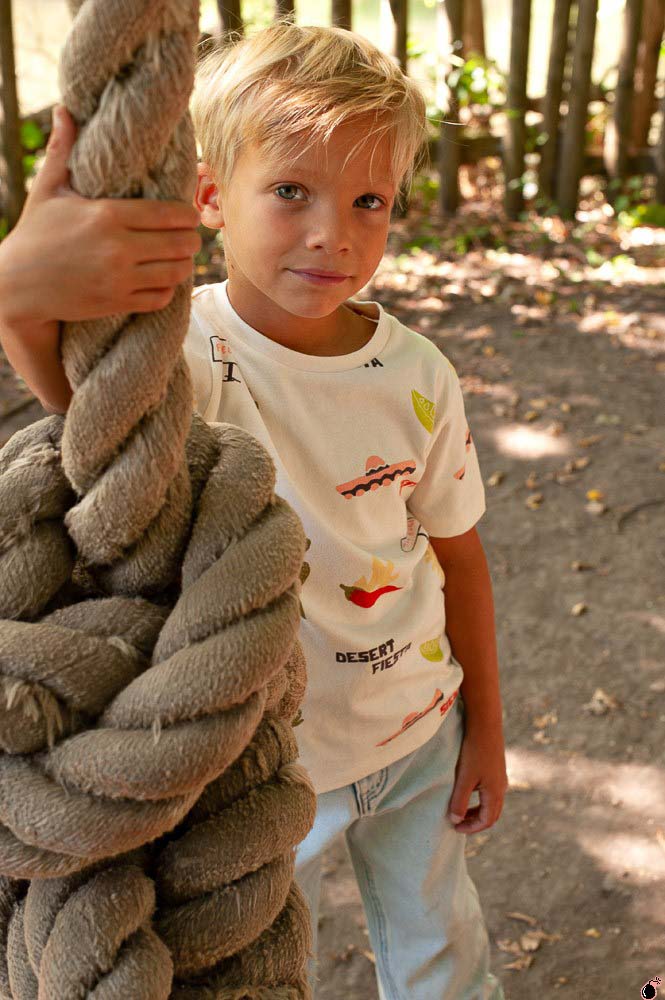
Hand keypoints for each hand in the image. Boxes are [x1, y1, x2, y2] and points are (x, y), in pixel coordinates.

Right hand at [0, 104, 201, 326]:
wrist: (16, 285)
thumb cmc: (35, 233)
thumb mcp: (48, 190)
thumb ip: (63, 150)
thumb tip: (65, 109)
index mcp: (108, 214)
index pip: (171, 213)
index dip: (188, 214)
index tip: (188, 215)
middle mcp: (118, 247)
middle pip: (182, 244)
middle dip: (191, 240)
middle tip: (189, 237)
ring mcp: (119, 278)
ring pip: (177, 272)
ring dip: (183, 265)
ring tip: (179, 258)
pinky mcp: (117, 302)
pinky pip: (162, 297)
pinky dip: (168, 289)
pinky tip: (162, 280)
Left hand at [447, 719, 507, 834]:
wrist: (485, 723)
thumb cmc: (474, 750)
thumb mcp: (464, 778)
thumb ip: (459, 801)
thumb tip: (455, 820)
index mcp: (495, 793)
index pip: (486, 820)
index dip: (471, 828)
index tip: (455, 828)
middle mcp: (501, 787)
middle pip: (491, 814)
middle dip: (475, 822)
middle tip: (457, 823)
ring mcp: (500, 777)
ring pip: (491, 803)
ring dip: (476, 810)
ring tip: (460, 810)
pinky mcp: (496, 768)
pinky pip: (489, 791)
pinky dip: (478, 799)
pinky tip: (467, 790)